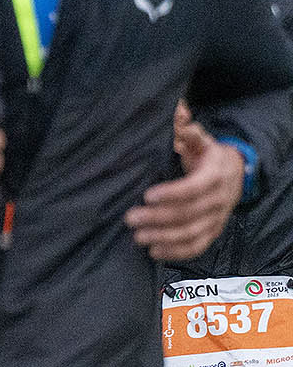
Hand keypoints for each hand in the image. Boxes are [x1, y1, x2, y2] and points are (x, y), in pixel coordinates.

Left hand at [126, 106, 244, 260]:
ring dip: (164, 238)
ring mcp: (217, 217)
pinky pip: (198, 246)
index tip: (147, 195)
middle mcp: (219, 199)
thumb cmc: (208, 155)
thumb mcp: (200, 140)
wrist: (235, 172)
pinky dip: (177, 252)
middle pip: (189, 213)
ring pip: (192, 233)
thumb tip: (179, 114)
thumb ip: (188, 131)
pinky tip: (155, 252)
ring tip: (138, 237)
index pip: (195, 188)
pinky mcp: (213, 231)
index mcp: (215, 175)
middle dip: (159, 217)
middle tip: (130, 218)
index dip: (173, 193)